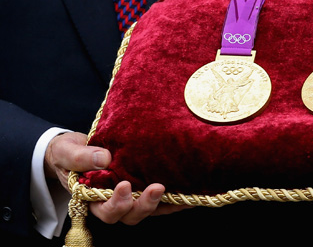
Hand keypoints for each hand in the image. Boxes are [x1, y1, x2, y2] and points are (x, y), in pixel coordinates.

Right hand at [45, 132, 189, 224]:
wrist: (77, 149)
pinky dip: (176, 198)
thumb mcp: (67, 152)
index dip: (117, 203)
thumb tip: (105, 158)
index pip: (105, 210)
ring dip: (165, 203)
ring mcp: (131, 198)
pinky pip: (162, 200)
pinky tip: (192, 191)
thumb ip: (80, 157)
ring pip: (149, 209)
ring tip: (182, 193)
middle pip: (130, 215)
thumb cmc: (68, 154)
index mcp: (92, 199)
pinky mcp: (144, 189)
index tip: (124, 186)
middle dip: (145, 204)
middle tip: (157, 188)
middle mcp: (114, 203)